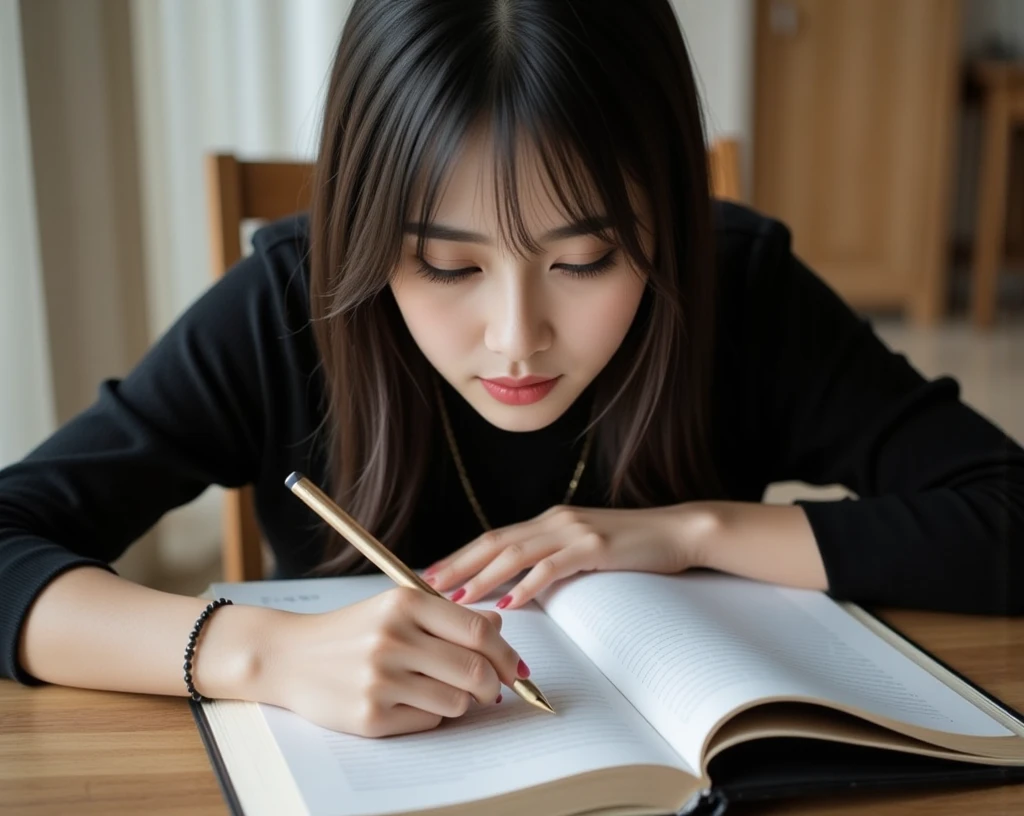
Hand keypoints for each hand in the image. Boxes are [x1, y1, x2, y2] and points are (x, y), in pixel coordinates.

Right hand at [258, 587, 526, 737]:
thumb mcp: (397, 608)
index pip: (478, 631)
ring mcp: (380, 679)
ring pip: (457, 701)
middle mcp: (392, 638)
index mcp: (404, 604)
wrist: (288, 656)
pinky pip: (428, 721)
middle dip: (492, 685)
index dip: (506, 654)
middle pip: (475, 670)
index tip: (516, 668)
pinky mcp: (369, 716)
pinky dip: (429, 714)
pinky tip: (406, 700)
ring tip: (436, 689)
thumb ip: (448, 616)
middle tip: (490, 689)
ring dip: (459, 701)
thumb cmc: (352, 631)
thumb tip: (500, 628)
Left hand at [425, 504, 711, 608]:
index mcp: (548, 521)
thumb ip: (552, 559)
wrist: (676, 531)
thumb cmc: (631, 545)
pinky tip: (510, 602)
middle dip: (459, 565)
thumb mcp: (583, 547)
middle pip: (494, 541)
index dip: (461, 556)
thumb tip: (518, 585)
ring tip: (459, 599)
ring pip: (516, 552)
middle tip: (428, 586)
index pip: (494, 537)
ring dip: (483, 577)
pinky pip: (553, 567)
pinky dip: (527, 584)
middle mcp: (554, 521)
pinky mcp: (594, 547)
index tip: (432, 575)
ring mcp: (573, 531)